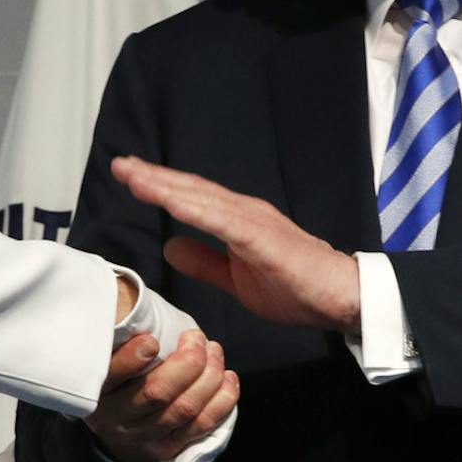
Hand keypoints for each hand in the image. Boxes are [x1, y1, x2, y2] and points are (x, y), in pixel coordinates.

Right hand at [86, 328, 238, 461]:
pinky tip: (228, 379)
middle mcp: (115, 419)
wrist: (116, 422)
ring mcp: (142, 437)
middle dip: (189, 361)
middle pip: (158, 392)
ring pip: (184, 409)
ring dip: (209, 376)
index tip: (152, 340)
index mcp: (96, 390)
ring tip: (215, 352)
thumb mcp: (109, 351)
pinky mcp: (166, 448)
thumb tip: (134, 298)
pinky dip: (222, 401)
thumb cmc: (119, 371)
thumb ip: (121, 330)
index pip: (113, 376)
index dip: (133, 359)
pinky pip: (201, 427)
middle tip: (198, 339)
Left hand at [111, 157, 361, 330]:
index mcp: (238, 221)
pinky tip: (170, 201)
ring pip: (202, 198)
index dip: (159, 186)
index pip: (192, 199)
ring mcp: (255, 221)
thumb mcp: (237, 279)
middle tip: (120, 164)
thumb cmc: (297, 288)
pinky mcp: (264, 237)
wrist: (341, 297)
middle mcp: (244, 212)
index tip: (129, 176)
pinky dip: (193, 208)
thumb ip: (205, 263)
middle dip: (153, 176)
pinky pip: (222, 221)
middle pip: (191, 189)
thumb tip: (172, 247)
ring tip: (134, 175)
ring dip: (166, 185)